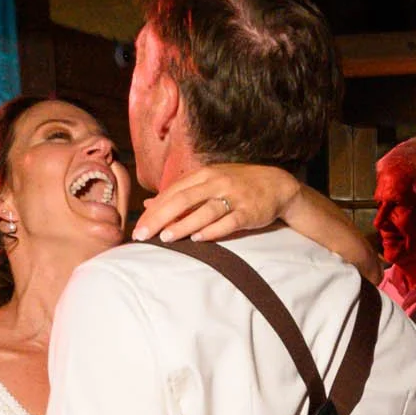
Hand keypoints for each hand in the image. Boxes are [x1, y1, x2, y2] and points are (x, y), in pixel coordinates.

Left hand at [134, 163, 297, 243]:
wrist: (276, 185)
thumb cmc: (237, 185)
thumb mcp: (208, 182)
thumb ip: (181, 192)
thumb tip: (150, 203)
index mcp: (204, 174)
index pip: (173, 192)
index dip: (154, 210)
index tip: (138, 227)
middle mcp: (216, 182)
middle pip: (183, 200)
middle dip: (160, 218)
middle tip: (143, 234)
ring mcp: (233, 196)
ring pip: (204, 211)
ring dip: (184, 225)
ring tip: (165, 238)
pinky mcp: (248, 212)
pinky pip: (228, 221)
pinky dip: (213, 230)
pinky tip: (198, 239)